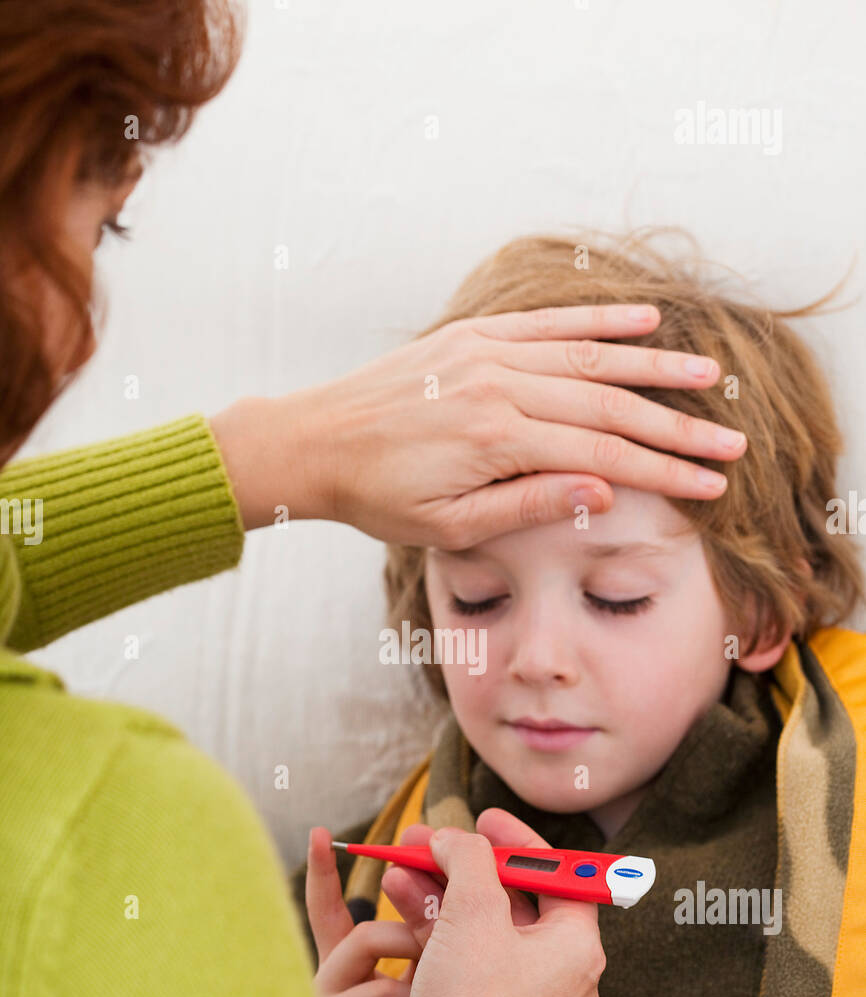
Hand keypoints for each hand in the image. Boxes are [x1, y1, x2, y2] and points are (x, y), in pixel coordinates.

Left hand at [210, 304, 743, 542]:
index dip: (663, 471)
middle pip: (610, 404)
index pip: (603, 453)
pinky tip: (644, 317)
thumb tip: (606, 490)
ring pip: (589, 356)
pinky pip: (547, 322)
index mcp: (496, 439)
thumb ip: (529, 505)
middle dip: (677, 426)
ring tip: (710, 377)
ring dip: (655, 365)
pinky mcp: (472, 335)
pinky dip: (599, 319)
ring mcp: (486, 352)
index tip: (711, 486)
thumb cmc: (379, 498)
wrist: (314, 443)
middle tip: (732, 444)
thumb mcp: (450, 526)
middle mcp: (498, 385)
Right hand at [380, 810, 606, 996]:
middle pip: (514, 899)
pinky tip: (399, 904)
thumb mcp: (472, 911)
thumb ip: (469, 857)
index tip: (483, 817)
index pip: (558, 874)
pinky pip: (469, 961)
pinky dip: (438, 931)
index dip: (517, 840)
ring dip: (441, 893)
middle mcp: (561, 976)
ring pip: (484, 930)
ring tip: (398, 866)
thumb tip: (456, 839)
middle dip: (463, 865)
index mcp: (578, 947)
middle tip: (426, 840)